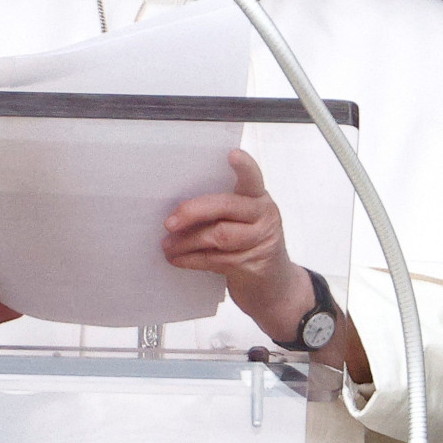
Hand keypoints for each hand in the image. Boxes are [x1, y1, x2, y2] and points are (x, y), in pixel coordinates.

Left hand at [161, 150, 313, 341]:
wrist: (275, 288)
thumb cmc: (249, 246)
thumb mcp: (244, 222)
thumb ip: (222, 211)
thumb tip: (178, 209)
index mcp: (259, 198)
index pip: (253, 178)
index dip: (244, 167)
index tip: (232, 154)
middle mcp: (264, 215)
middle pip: (227, 206)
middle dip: (193, 211)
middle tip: (169, 222)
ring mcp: (261, 241)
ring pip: (218, 236)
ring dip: (187, 241)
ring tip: (167, 245)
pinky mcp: (253, 266)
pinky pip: (215, 260)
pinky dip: (191, 259)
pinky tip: (177, 259)